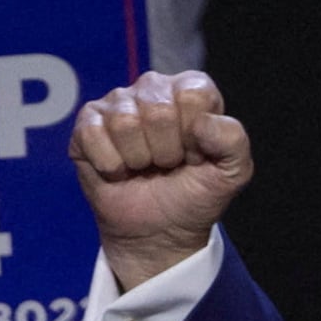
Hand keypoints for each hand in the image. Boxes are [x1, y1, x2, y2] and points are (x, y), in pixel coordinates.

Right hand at [69, 71, 251, 290]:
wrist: (159, 233)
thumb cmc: (194, 196)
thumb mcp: (232, 173)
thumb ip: (233, 141)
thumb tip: (202, 123)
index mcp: (192, 90)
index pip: (193, 96)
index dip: (195, 136)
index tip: (194, 155)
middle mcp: (153, 88)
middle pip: (158, 110)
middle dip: (166, 151)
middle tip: (166, 165)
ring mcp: (117, 103)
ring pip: (124, 122)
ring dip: (137, 159)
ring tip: (144, 167)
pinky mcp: (86, 124)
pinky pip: (91, 134)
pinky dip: (109, 165)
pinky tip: (119, 170)